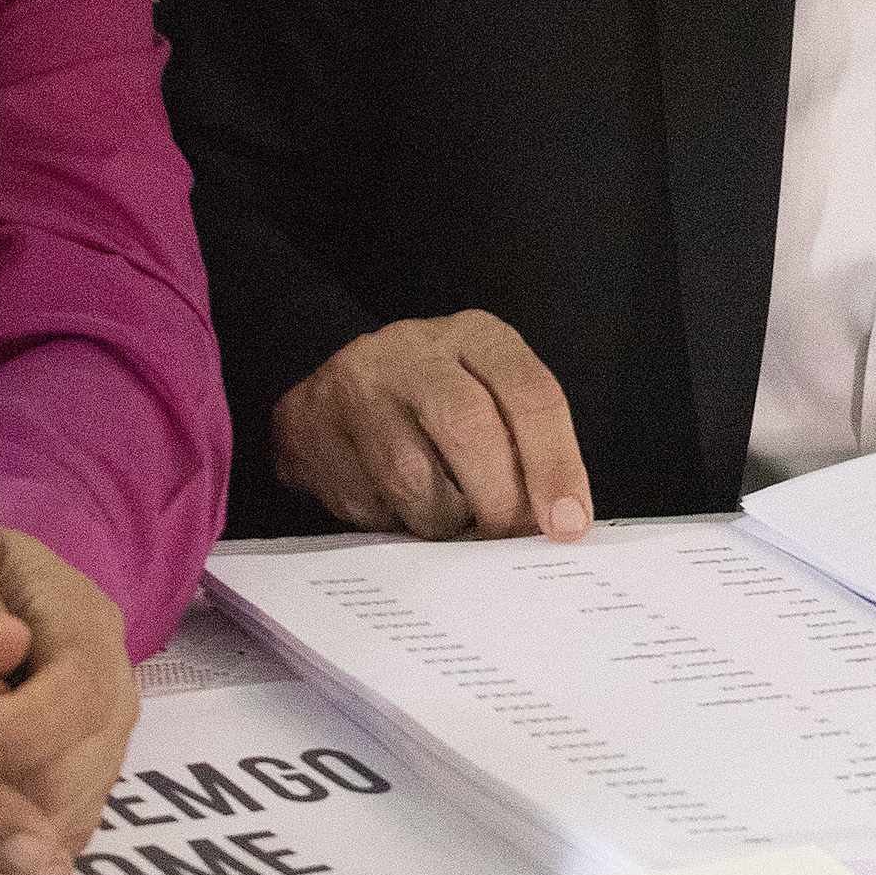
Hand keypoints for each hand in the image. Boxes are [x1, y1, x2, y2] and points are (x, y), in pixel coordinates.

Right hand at [273, 310, 593, 541]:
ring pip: (413, 479)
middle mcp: (412, 351)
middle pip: (469, 430)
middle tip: (507, 538)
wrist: (330, 385)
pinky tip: (393, 503)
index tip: (567, 525)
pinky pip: (366, 502)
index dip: (555, 465)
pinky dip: (392, 521)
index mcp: (474, 335)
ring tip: (446, 514)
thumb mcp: (488, 396)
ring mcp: (355, 386)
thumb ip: (524, 445)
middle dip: (499, 501)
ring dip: (442, 519)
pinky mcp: (308, 426)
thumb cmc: (433, 401)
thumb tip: (559, 524)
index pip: (530, 393)